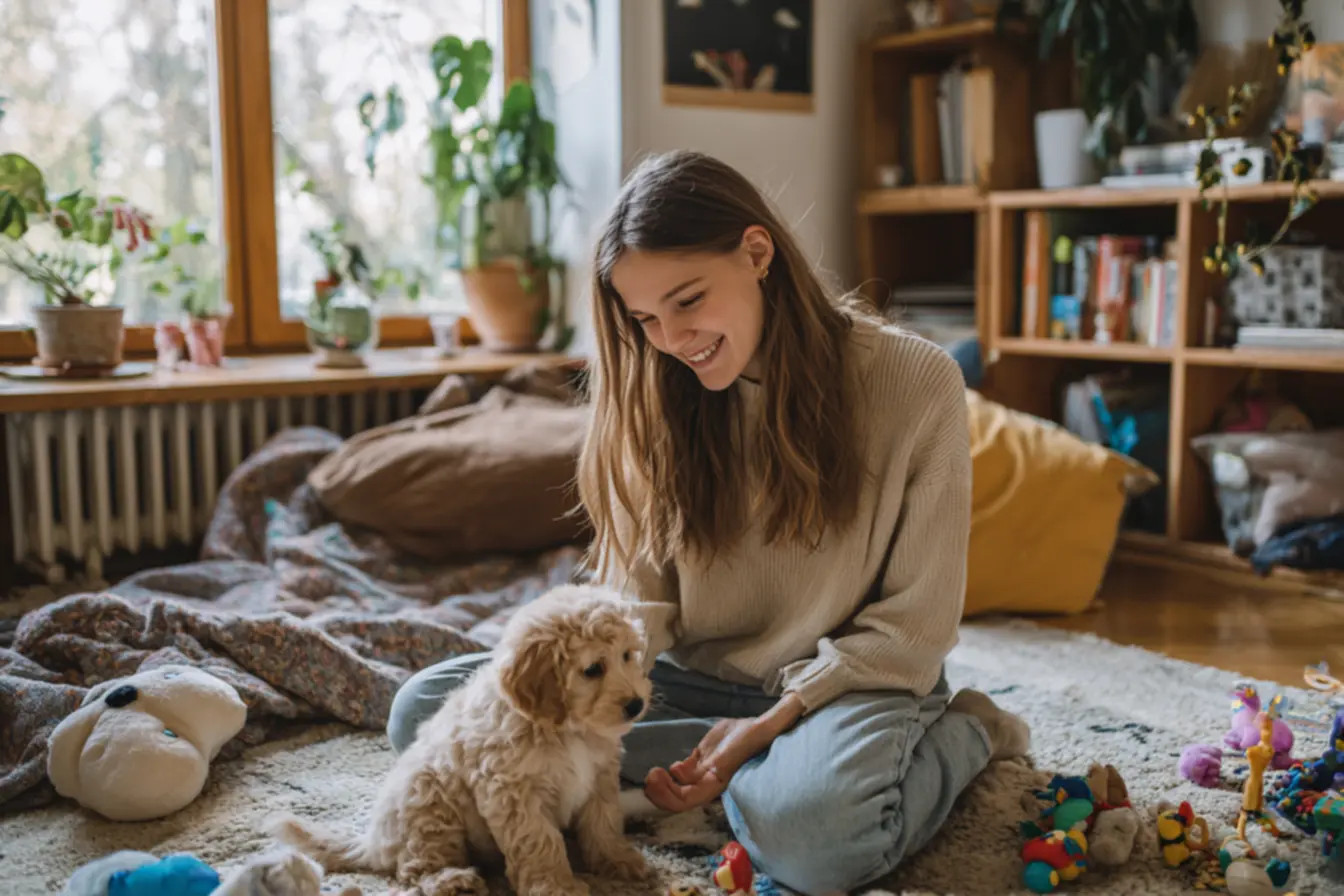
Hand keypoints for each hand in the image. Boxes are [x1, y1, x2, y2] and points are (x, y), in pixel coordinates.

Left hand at [644, 694, 804, 812]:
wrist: (763, 728)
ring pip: (677, 788)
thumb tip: (798, 702)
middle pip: (681, 798)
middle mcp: (710, 780)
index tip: (663, 776)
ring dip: (662, 786)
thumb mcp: (768, 725)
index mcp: (720, 777)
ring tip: (653, 773)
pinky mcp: (700, 762)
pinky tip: (665, 769)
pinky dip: (670, 776)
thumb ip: (782, 716)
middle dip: (662, 794)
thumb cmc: (765, 730)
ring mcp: (704, 772)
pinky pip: (681, 776)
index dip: (673, 796)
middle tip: (651, 777)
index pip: (693, 797)